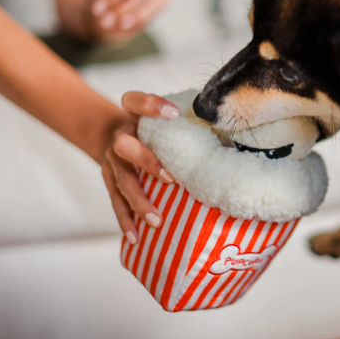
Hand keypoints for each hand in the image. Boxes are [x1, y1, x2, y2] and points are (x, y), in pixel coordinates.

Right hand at [101, 91, 180, 243]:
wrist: (109, 132)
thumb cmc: (152, 126)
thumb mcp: (162, 114)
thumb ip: (186, 118)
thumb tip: (231, 134)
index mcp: (132, 113)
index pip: (135, 100)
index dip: (152, 105)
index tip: (174, 113)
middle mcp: (120, 136)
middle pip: (125, 145)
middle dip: (146, 161)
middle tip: (170, 178)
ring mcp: (111, 160)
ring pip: (122, 181)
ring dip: (139, 201)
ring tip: (157, 221)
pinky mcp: (108, 180)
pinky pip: (115, 202)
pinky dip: (125, 220)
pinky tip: (135, 238)